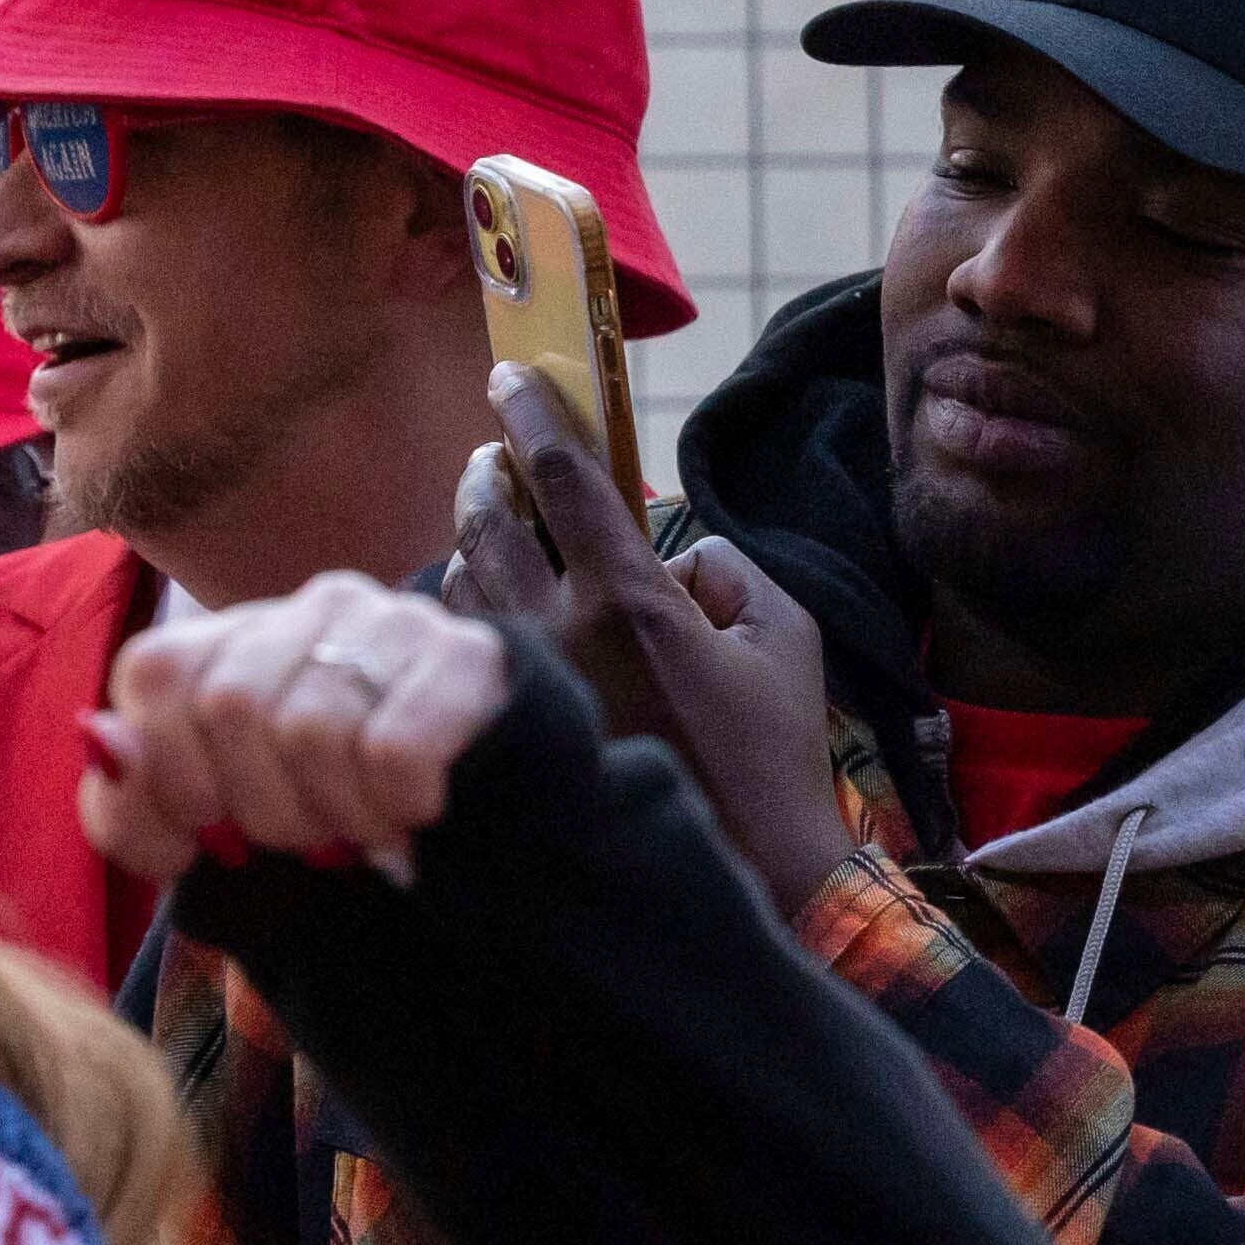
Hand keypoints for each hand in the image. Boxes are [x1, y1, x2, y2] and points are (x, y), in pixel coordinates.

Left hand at [83, 576, 516, 895]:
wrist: (482, 831)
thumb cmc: (324, 825)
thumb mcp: (210, 834)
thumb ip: (129, 802)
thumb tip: (103, 738)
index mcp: (229, 637)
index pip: (155, 671)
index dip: (168, 773)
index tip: (209, 834)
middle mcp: (308, 608)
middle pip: (234, 706)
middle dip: (263, 808)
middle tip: (307, 838)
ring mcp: (392, 620)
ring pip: (314, 727)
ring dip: (336, 815)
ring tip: (364, 828)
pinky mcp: (467, 657)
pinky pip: (396, 746)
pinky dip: (394, 807)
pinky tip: (414, 813)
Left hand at [446, 373, 855, 913]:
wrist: (744, 868)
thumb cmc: (773, 754)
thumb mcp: (786, 637)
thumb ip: (729, 569)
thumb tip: (671, 552)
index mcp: (633, 601)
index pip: (566, 476)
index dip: (536, 412)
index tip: (514, 376)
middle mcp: (559, 633)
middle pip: (490, 517)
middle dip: (488, 470)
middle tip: (495, 454)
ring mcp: (521, 684)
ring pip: (459, 579)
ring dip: (472, 534)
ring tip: (490, 517)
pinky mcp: (505, 725)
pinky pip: (458, 644)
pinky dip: (462, 607)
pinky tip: (481, 602)